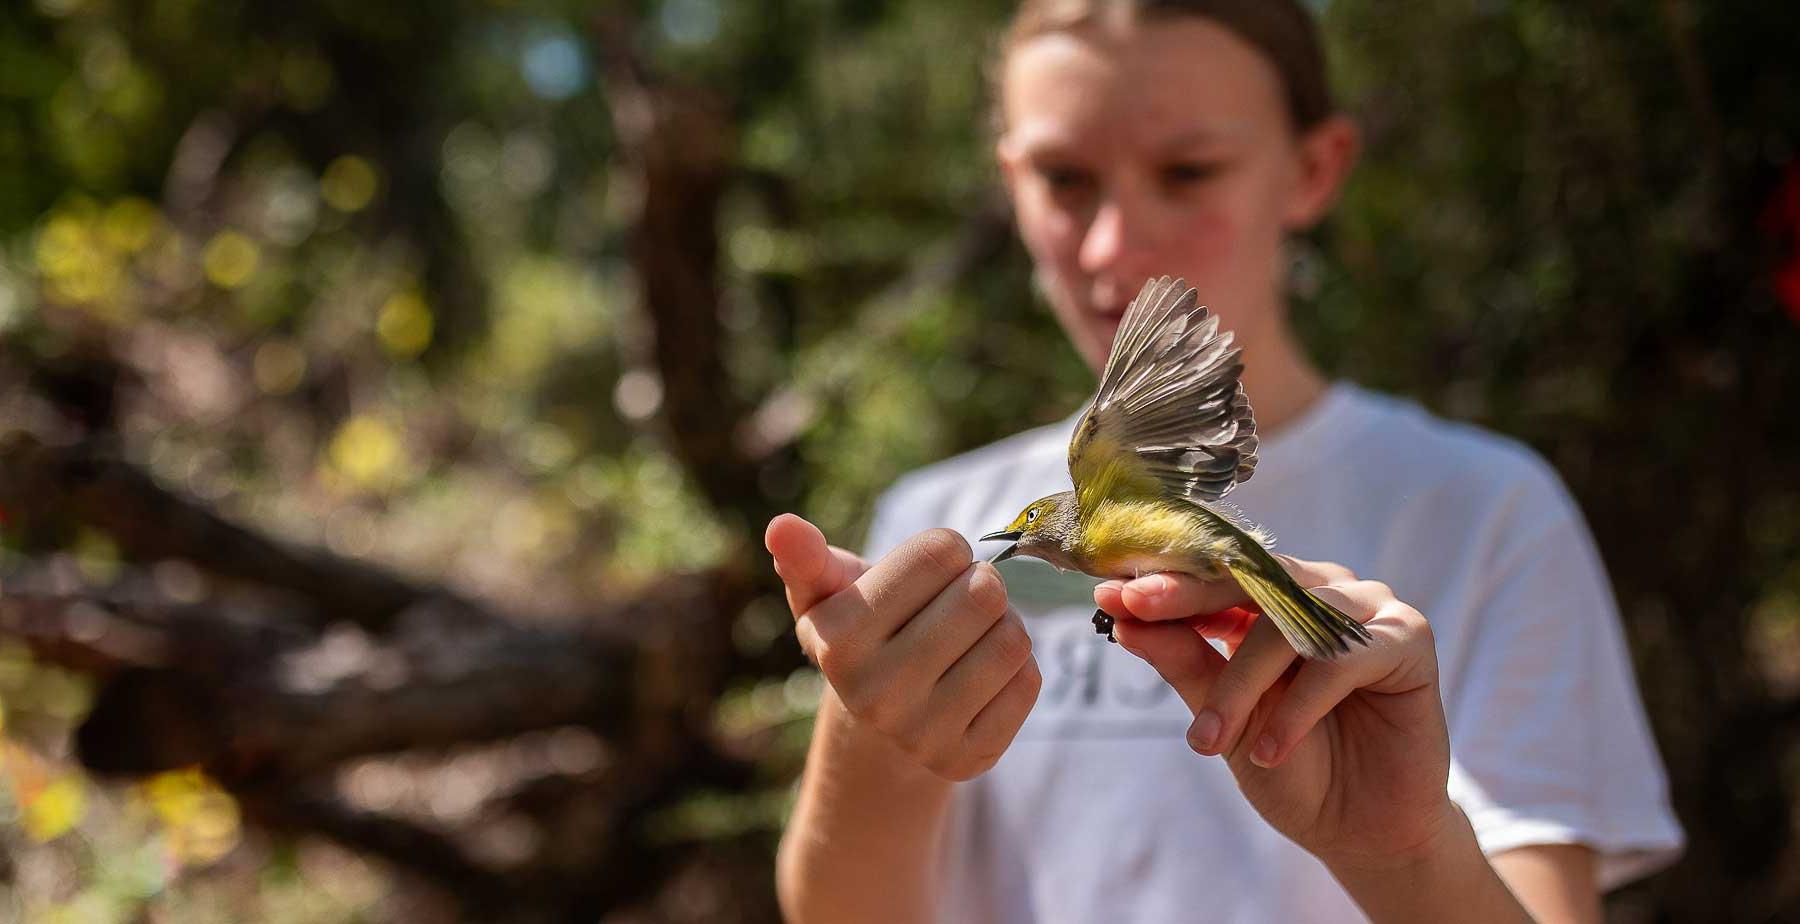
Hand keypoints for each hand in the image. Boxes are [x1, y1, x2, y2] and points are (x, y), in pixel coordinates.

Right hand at [766, 514, 1040, 780]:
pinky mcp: (968, 759)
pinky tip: (982, 675)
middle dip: (980, 584)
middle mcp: (875, 694)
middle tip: (960, 601)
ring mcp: (922, 735)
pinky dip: (1017, 668)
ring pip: (1012, 639)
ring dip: (1004, 624)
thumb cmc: (860, 636)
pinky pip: (1028, 682)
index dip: (946, 550)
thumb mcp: (825, 596)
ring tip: (972, 635)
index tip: (931, 569)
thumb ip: (806, 557)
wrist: (876, 732)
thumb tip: (781, 526)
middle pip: (983, 593)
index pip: (938, 552)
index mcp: (838, 640)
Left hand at [1096, 557, 1457, 870]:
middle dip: (1187, 599)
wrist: (1359, 828)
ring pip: (1289, 623)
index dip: (1162, 582)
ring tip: (1210, 740)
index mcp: (1273, 599)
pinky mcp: (1408, 639)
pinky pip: (1342, 659)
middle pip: (1248, 579)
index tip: (1110, 595)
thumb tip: (1121, 615)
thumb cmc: (1291, 765)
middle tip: (1136, 613)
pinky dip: (1299, 706)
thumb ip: (1183, 660)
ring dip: (1242, 682)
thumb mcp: (1225, 716)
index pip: (1213, 574)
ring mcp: (1367, 610)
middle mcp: (1320, 590)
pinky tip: (1271, 749)